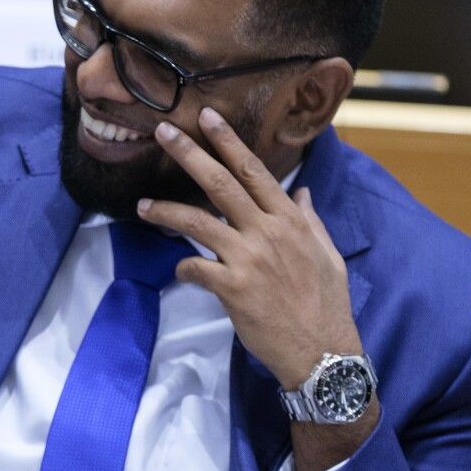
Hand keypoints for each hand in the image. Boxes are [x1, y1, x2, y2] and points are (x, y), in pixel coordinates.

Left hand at [135, 107, 362, 389]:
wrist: (322, 353)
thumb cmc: (326, 305)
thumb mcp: (328, 256)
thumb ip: (309, 222)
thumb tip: (301, 193)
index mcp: (290, 221)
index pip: (254, 171)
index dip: (229, 142)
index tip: (207, 117)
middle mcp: (268, 233)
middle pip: (221, 183)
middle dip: (189, 154)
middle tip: (163, 132)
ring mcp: (248, 259)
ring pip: (197, 222)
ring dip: (166, 210)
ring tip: (143, 205)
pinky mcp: (232, 288)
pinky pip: (195, 268)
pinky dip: (184, 267)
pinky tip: (182, 270)